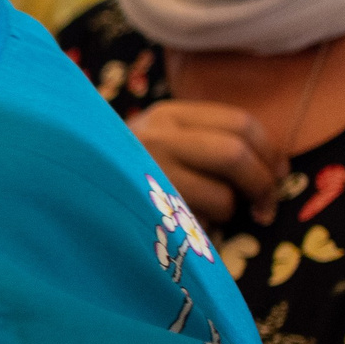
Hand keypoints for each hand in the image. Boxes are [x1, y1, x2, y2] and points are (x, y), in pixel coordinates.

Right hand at [124, 99, 284, 224]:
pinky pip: (198, 220)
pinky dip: (209, 228)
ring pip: (222, 192)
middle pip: (236, 152)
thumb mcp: (161, 143)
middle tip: (265, 205)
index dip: (270, 150)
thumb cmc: (126, 173)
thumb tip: (271, 163)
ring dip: (234, 210)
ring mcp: (147, 171)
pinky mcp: (144, 205)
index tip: (277, 171)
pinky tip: (195, 227)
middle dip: (263, 182)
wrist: (67, 185)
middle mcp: (157, 135)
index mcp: (168, 115)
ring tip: (224, 217)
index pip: (239, 122)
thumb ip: (203, 142)